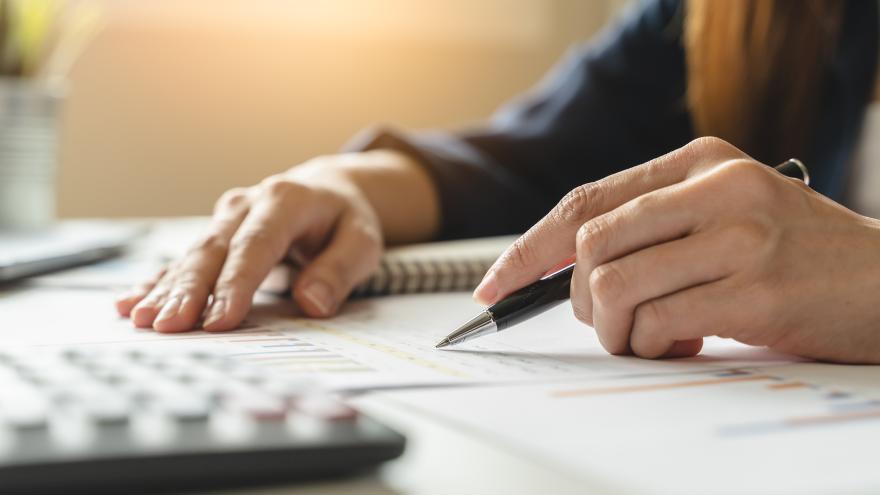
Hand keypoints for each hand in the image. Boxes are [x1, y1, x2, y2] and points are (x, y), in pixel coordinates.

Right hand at [115, 154, 390, 331]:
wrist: (328, 192)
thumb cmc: (346, 221)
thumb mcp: (363, 241)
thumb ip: (340, 269)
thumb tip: (313, 303)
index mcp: (286, 201)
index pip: (256, 246)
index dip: (235, 284)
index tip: (218, 320)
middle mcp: (247, 205)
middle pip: (214, 251)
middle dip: (189, 291)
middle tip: (169, 327)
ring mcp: (225, 219)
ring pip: (192, 256)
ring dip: (166, 290)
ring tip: (142, 320)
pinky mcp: (215, 235)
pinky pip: (182, 261)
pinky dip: (157, 283)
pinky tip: (131, 304)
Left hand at [474, 137, 879, 363]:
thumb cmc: (798, 254)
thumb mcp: (727, 214)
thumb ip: (655, 227)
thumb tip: (570, 273)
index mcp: (698, 162)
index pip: (585, 202)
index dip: (528, 249)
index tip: (494, 286)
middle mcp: (715, 187)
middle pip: (590, 243)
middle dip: (580, 299)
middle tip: (608, 322)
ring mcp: (739, 235)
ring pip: (617, 285)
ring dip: (617, 329)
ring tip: (650, 339)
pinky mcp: (757, 288)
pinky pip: (661, 322)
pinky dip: (654, 345)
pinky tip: (683, 345)